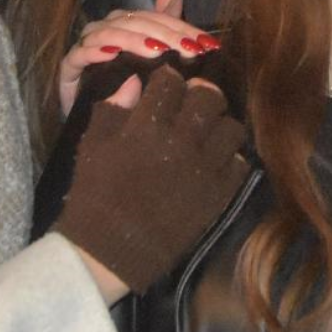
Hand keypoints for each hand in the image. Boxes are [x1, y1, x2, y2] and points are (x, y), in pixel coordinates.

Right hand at [55, 66, 248, 294]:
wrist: (109, 251)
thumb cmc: (94, 196)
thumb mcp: (92, 146)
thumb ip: (113, 108)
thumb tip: (134, 81)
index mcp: (146, 126)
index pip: (171, 82)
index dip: (167, 80)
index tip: (165, 89)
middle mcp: (180, 141)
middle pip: (209, 96)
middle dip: (199, 94)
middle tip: (190, 105)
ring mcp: (204, 168)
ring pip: (231, 126)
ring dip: (218, 125)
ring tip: (205, 134)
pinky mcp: (219, 194)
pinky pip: (240, 162)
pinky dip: (228, 158)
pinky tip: (212, 162)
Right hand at [58, 0, 210, 115]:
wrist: (93, 124)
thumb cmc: (124, 90)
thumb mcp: (152, 63)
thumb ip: (165, 26)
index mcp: (127, 26)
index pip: (155, 17)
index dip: (179, 27)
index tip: (204, 43)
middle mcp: (106, 31)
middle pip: (133, 21)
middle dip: (163, 33)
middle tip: (186, 49)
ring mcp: (85, 47)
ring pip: (107, 32)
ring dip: (133, 40)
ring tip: (155, 51)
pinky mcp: (69, 68)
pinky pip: (78, 55)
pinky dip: (95, 51)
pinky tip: (112, 54)